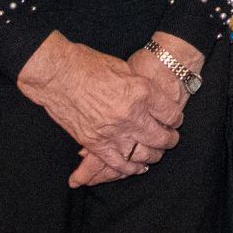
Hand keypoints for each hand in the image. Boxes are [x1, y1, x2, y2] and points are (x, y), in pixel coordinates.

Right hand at [16, 34, 179, 187]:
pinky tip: (137, 167)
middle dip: (169, 140)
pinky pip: (117, 163)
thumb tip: (151, 101)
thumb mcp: (124, 68)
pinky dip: (129, 168)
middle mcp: (131, 114)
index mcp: (141, 92)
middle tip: (171, 139)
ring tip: (156, 153)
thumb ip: (139, 87)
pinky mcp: (94, 143)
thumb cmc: (87, 64)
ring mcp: (112, 131)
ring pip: (142, 153)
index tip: (175, 120)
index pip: (170, 113)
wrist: (56, 74)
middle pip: (160, 137)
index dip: (176, 119)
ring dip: (153, 155)